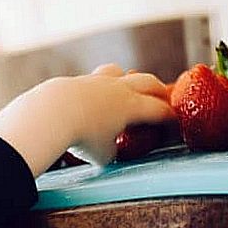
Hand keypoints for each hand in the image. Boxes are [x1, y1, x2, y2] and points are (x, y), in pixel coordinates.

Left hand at [0, 64, 173, 175]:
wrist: (53, 112)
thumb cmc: (82, 136)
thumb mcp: (103, 154)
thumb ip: (111, 151)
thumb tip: (108, 149)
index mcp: (133, 106)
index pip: (160, 110)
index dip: (170, 118)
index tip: (175, 123)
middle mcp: (119, 89)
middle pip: (148, 82)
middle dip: (158, 91)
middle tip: (163, 99)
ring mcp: (97, 81)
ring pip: (119, 72)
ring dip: (127, 79)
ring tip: (127, 89)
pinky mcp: (77, 81)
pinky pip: (95, 79)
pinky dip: (100, 87)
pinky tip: (94, 96)